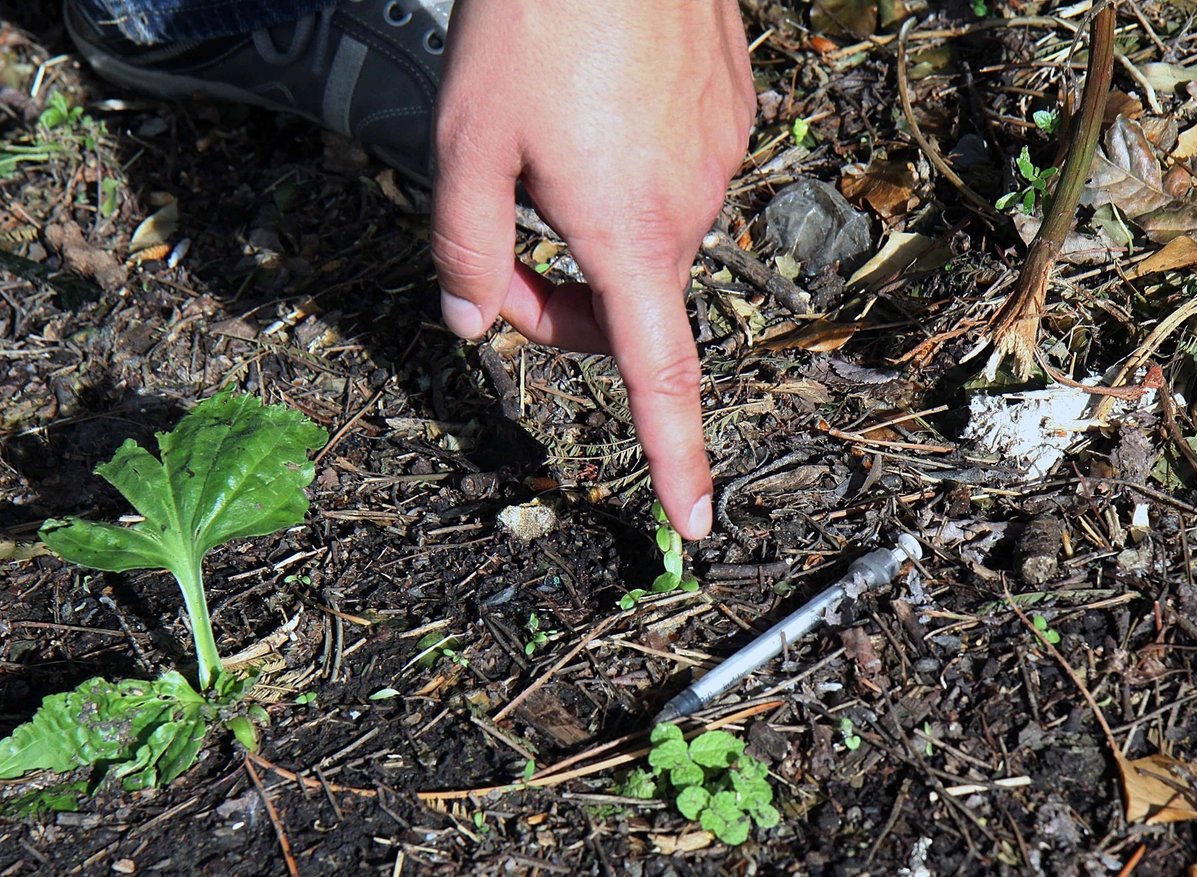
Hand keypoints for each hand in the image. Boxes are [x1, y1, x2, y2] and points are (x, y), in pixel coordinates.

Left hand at [431, 0, 754, 539]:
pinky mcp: (734, 112)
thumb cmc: (534, 22)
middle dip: (562, 307)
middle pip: (632, 305)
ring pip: (649, 235)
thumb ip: (463, 253)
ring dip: (594, 229)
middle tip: (498, 252)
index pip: (657, 378)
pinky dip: (630, 173)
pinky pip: (679, 175)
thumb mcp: (463, 147)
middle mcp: (692, 208)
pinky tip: (596, 105)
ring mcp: (721, 158)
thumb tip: (467, 327)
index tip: (694, 520)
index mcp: (629, 234)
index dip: (674, 458)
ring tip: (549, 141)